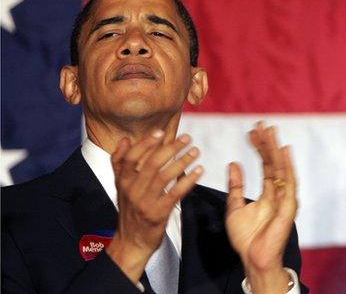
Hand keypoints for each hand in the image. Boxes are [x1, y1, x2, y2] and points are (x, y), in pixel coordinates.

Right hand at [105, 130, 202, 282]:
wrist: (132, 241)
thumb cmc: (130, 210)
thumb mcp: (120, 186)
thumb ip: (120, 162)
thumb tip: (124, 139)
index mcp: (122, 181)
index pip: (132, 157)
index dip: (146, 143)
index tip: (162, 131)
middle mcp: (132, 190)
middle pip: (152, 163)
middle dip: (171, 148)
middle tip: (187, 138)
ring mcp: (145, 202)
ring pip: (165, 176)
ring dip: (183, 161)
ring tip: (195, 151)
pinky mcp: (158, 213)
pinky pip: (175, 193)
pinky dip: (188, 180)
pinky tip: (198, 171)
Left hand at [226, 123, 297, 292]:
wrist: (253, 258)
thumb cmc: (246, 238)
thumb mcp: (235, 207)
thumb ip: (235, 186)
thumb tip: (233, 163)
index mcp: (269, 193)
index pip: (266, 165)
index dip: (259, 148)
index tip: (252, 131)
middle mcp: (280, 193)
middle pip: (275, 163)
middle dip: (268, 143)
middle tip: (262, 124)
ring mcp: (285, 199)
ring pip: (282, 168)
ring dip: (276, 149)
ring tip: (270, 131)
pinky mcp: (288, 206)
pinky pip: (289, 182)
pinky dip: (287, 165)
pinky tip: (284, 150)